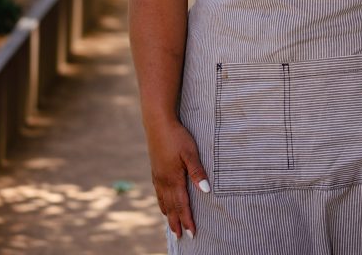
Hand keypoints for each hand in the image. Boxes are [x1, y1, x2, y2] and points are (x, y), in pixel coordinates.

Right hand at [146, 118, 209, 239]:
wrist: (158, 124)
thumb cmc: (177, 136)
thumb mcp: (190, 152)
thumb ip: (197, 172)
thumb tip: (206, 190)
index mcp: (174, 178)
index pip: (182, 204)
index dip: (187, 219)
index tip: (192, 232)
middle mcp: (164, 181)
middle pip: (171, 207)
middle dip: (177, 222)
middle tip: (181, 237)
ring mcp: (158, 176)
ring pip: (163, 201)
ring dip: (169, 215)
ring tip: (172, 226)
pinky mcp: (155, 170)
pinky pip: (158, 193)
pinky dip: (161, 203)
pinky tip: (163, 205)